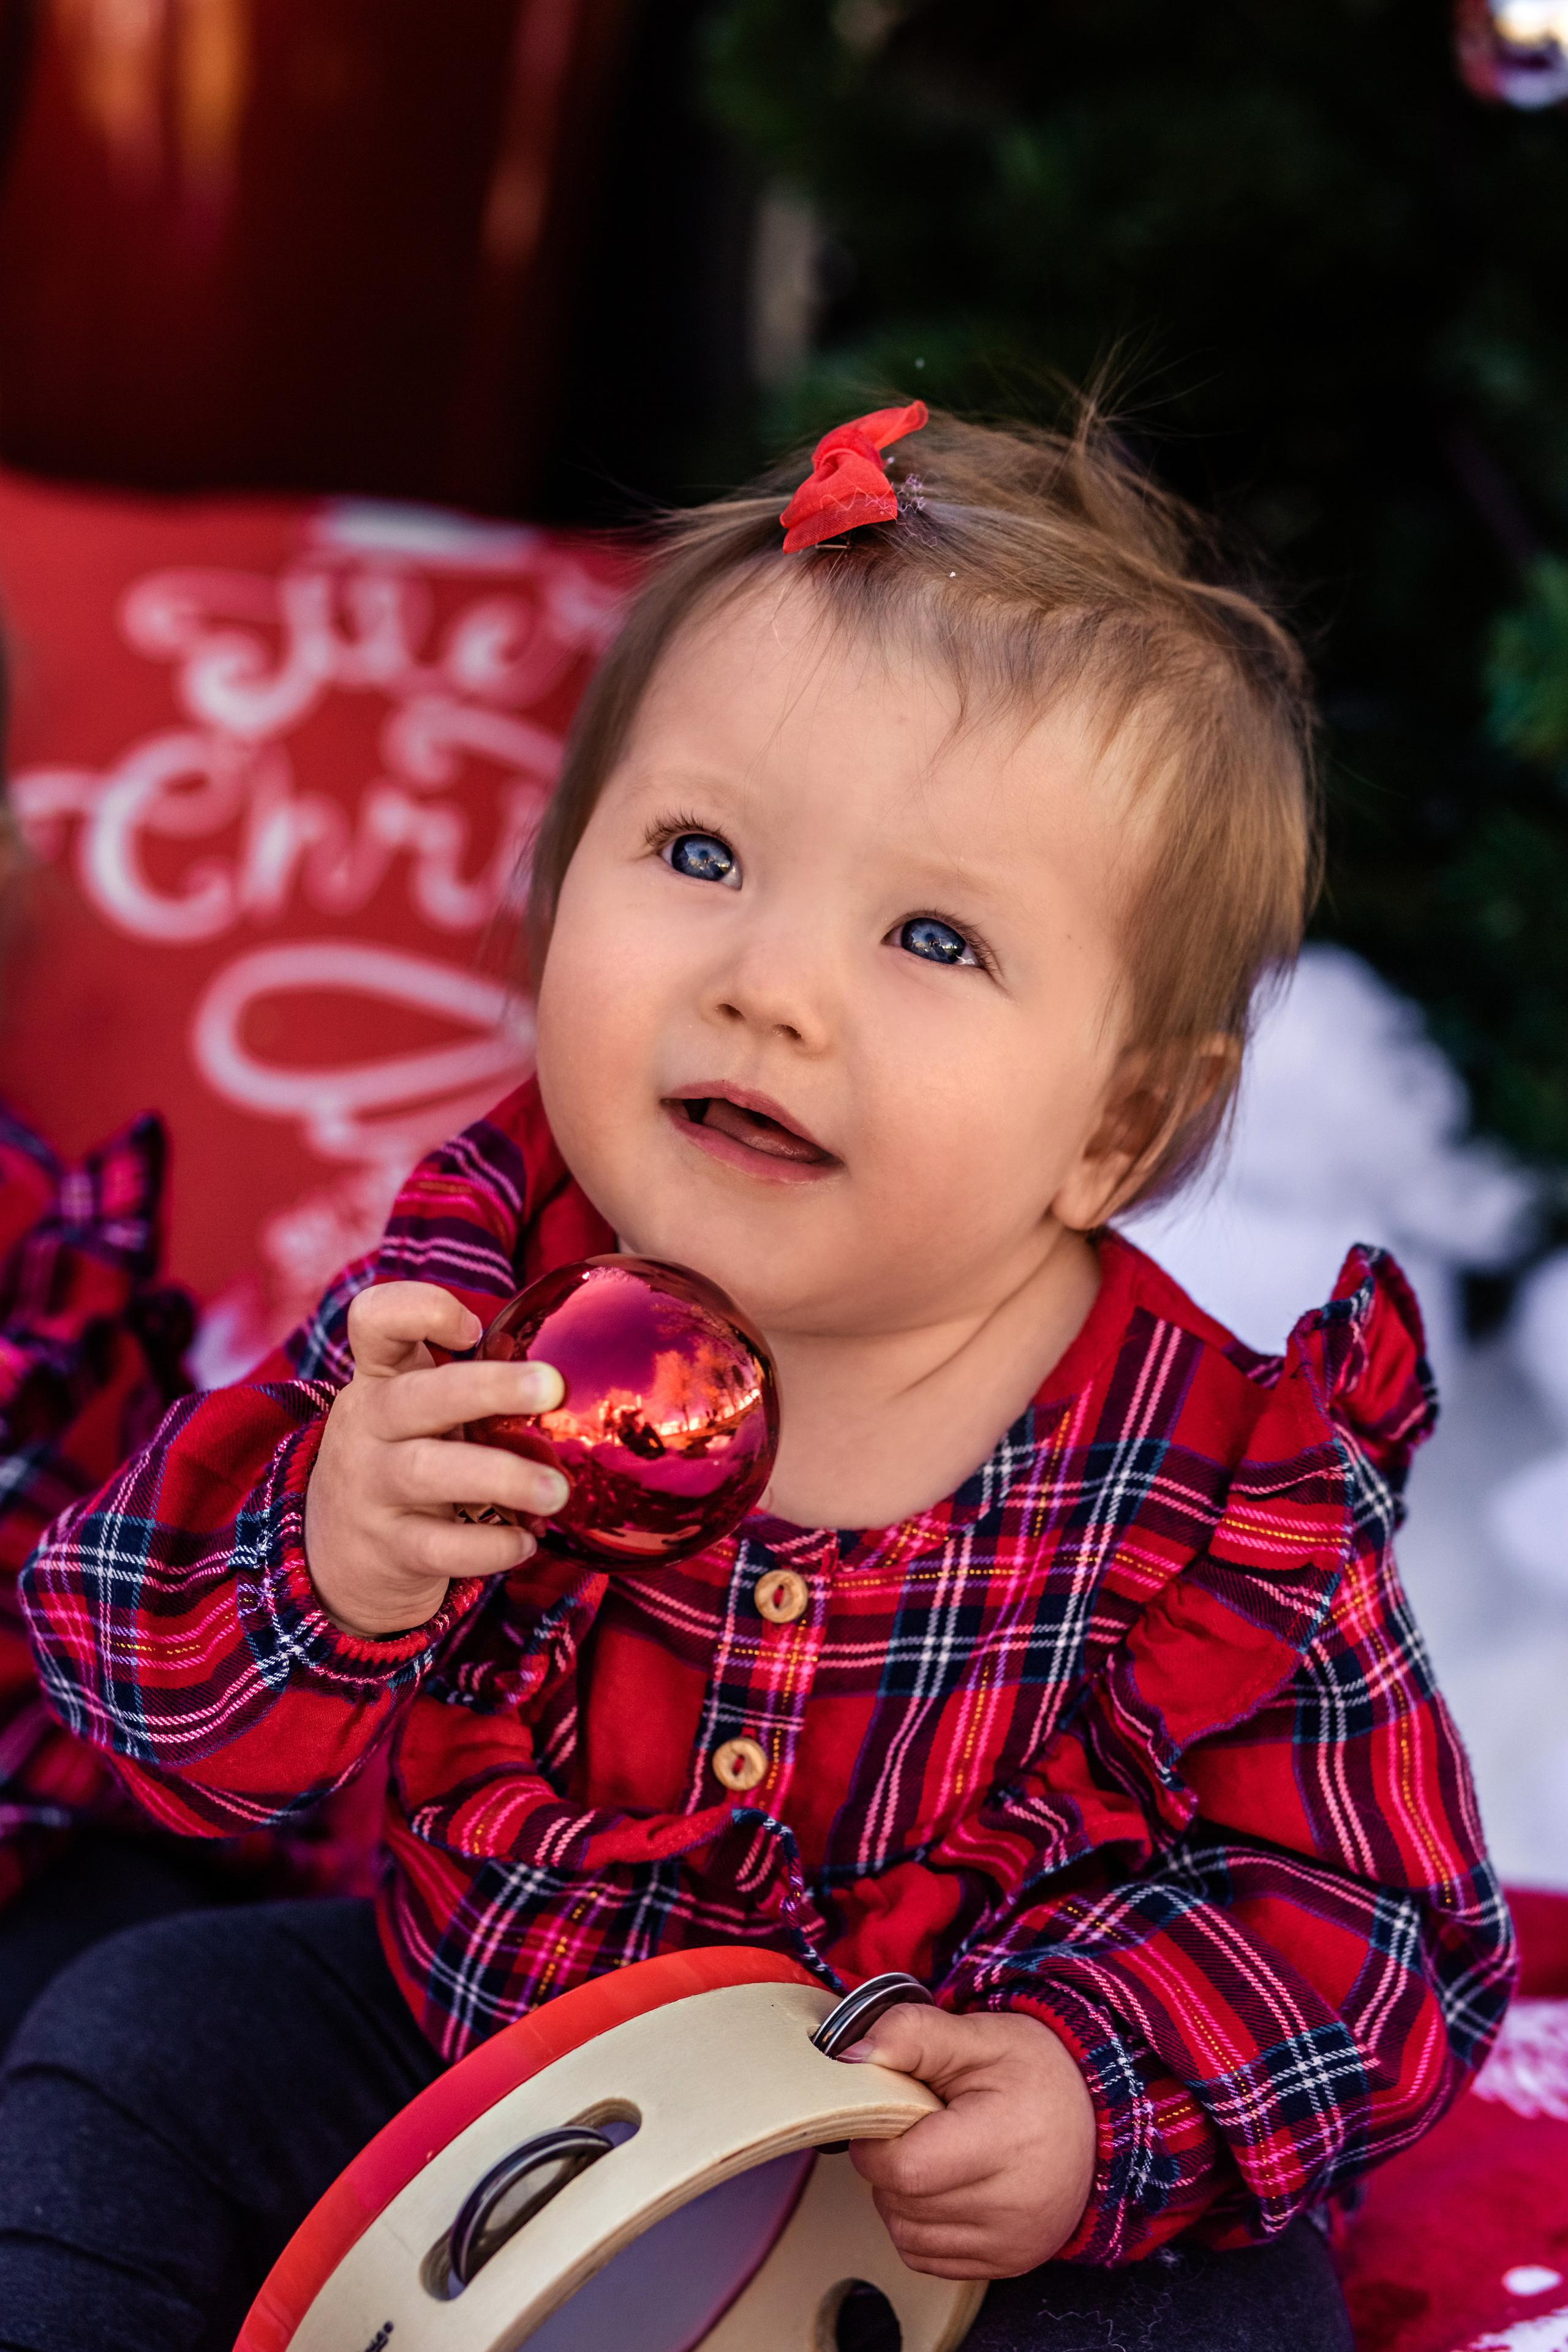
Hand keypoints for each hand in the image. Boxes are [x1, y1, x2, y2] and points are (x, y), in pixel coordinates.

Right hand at [303, 1282, 569, 1637]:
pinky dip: (489, 1547)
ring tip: (558, 1491)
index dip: (420, 1309)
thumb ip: (470, 1385)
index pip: (376, 1320)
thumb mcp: (419, 1410)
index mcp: (381, 1379)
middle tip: (553, 1386)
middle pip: (418, 1396)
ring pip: (428, 1472)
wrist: (341, 1554)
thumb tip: (569, 1373)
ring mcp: (371, 1489)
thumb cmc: (406, 1457)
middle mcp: (368, 1426)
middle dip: (488, 1387)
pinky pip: (439, 1547)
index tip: (475, 1327)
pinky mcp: (388, 1549)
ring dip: (502, 1476)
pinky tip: (525, 1543)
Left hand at [842, 2005, 1096, 2278]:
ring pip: (906, 2235)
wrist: (1097, 2120)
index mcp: (1005, 2142)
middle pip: (902, 2204)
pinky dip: (918, 2224)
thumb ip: (911, 2035)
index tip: (888, 2112)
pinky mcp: (1007, 2265)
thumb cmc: (1036, 2075)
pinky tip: (942, 2187)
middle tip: (915, 2127)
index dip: (877, 2140)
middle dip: (888, 2164)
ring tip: (931, 2153)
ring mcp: (1011, 2244)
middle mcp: (1013, 2207)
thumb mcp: (979, 2036)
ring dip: (899, 2197)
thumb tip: (849, 2055)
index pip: (905, 2168)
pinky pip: (927, 2258)